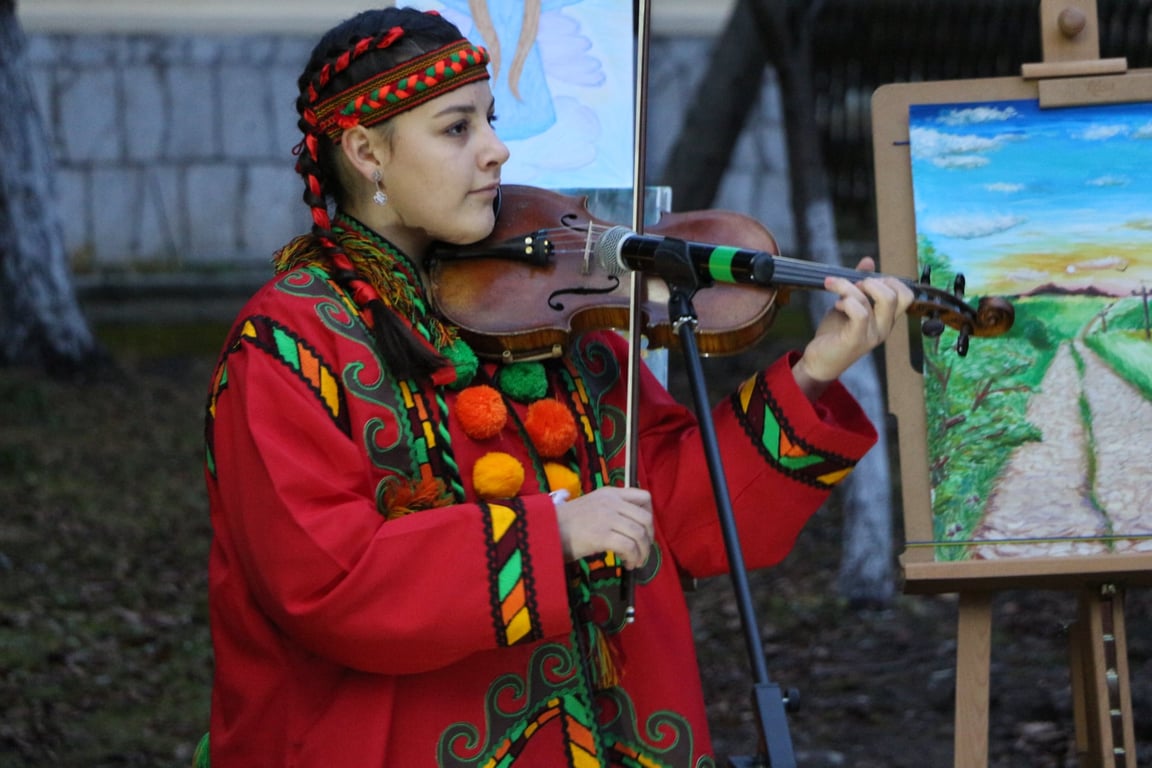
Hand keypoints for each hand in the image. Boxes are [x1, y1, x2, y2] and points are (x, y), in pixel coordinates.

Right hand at [554, 486, 653, 567]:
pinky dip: (633, 558)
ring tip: (635, 562)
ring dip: (642, 552)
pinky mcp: (602, 535)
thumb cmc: (567, 522)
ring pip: (639, 534)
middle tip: (643, 551)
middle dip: (649, 539)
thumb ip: (612, 509)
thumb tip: (633, 528)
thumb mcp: (593, 505)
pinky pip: (629, 547)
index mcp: (610, 493)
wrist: (546, 529)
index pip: (644, 497)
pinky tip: (627, 564)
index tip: (645, 531)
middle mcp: (611, 502)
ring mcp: (607, 517)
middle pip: (646, 518)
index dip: (650, 515)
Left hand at [792, 257, 913, 399]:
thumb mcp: (848, 305)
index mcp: (886, 319)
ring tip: (835, 289)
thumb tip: (868, 260)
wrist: (819, 361)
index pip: (906, 295)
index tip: (866, 282)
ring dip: (851, 287)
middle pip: (896, 295)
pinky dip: (847, 302)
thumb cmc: (835, 333)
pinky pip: (861, 314)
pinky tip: (837, 306)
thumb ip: (859, 285)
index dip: (888, 281)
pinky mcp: (856, 340)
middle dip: (873, 282)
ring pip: (877, 300)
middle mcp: (884, 327)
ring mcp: (872, 335)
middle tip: (853, 286)